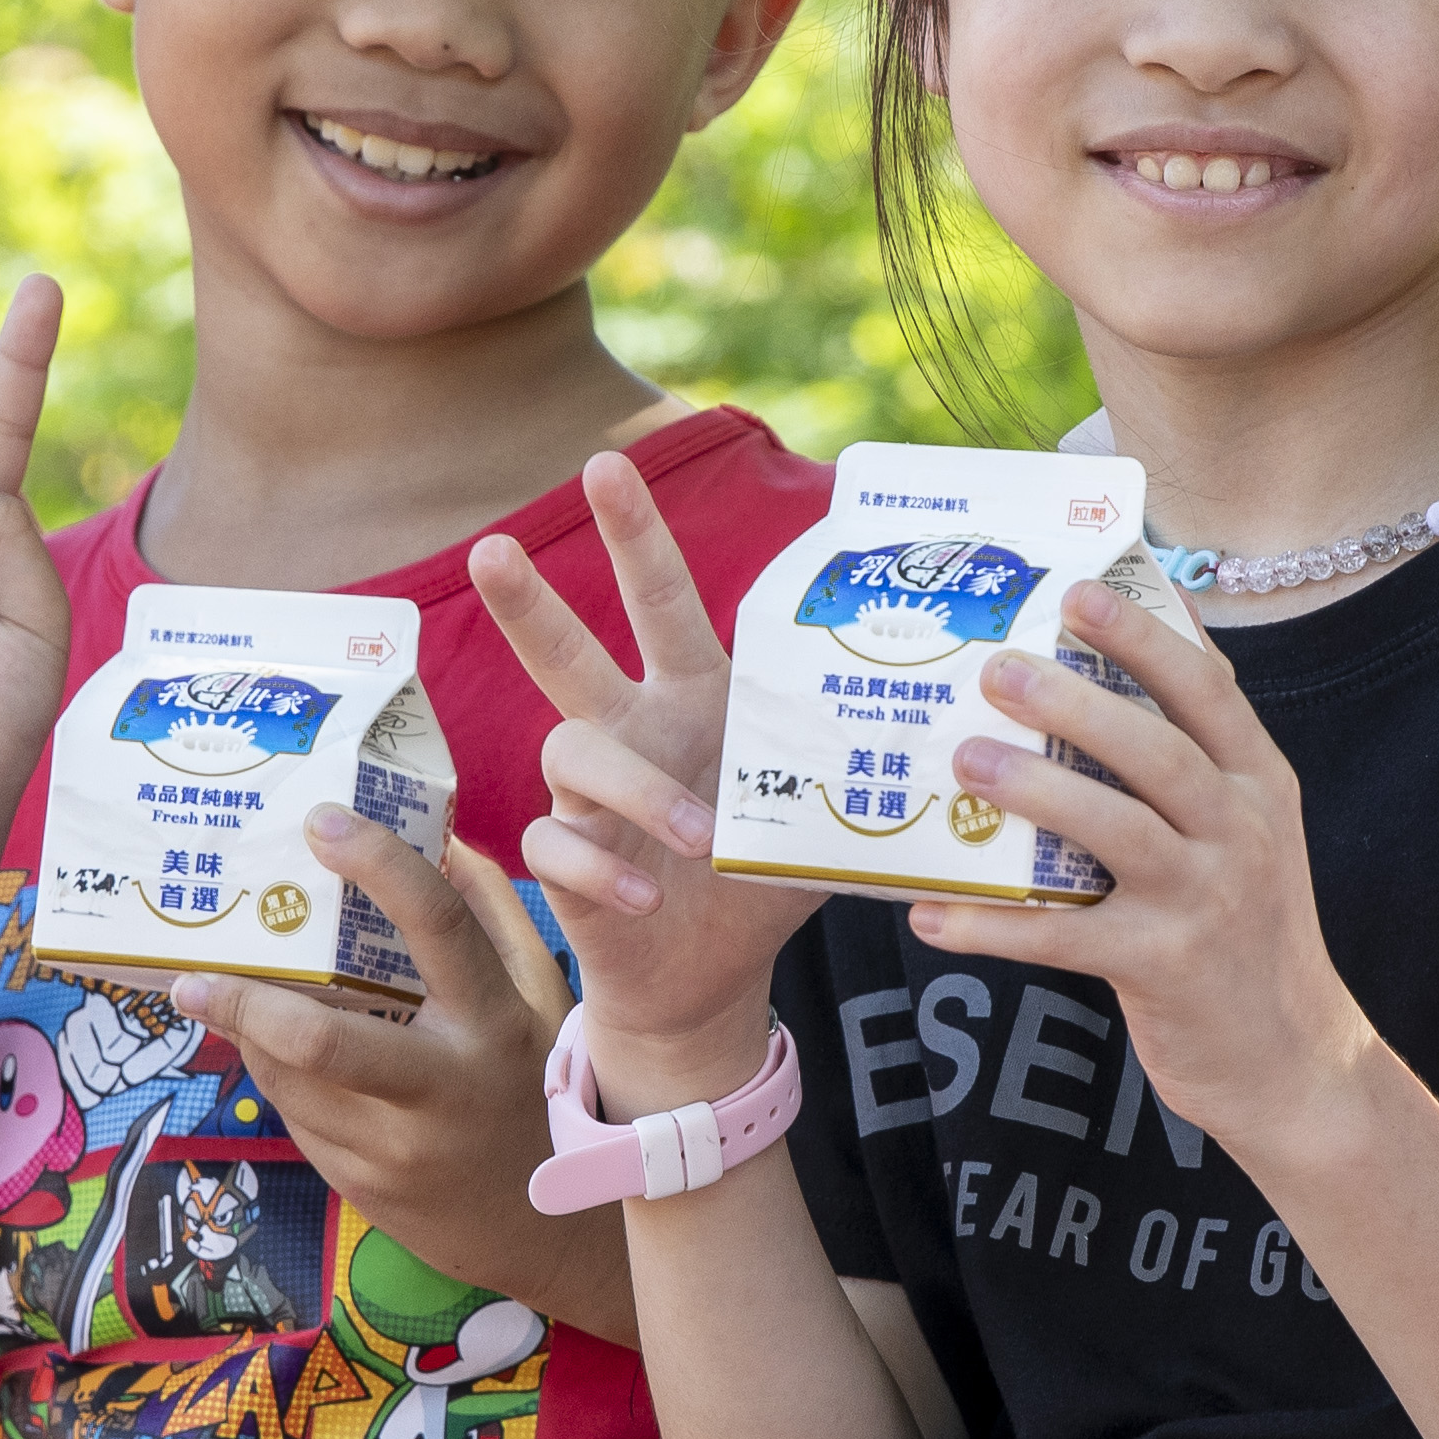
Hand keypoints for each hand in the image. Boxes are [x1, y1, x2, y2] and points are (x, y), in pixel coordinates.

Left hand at [174, 815, 595, 1312]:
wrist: (547, 1235)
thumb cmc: (540, 1090)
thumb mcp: (542, 1000)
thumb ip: (497, 917)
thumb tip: (445, 838)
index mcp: (493, 1020)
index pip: (436, 924)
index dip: (378, 864)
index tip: (321, 823)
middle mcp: (443, 1086)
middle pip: (322, 1037)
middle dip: (245, 999)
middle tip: (192, 975)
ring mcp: (397, 1146)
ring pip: (289, 1079)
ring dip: (247, 1033)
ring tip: (221, 997)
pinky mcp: (362, 1184)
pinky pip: (296, 1117)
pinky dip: (275, 1075)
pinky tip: (270, 1051)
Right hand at [469, 450, 820, 1110]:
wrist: (709, 973)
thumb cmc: (761, 876)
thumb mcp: (824, 817)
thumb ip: (860, 768)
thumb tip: (945, 729)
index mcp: (695, 698)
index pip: (662, 602)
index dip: (634, 536)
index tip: (606, 465)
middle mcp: (632, 730)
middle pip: (570, 652)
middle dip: (531, 601)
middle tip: (494, 547)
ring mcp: (590, 795)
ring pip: (575, 752)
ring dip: (639, 792)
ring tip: (700, 839)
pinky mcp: (567, 860)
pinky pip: (558, 844)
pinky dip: (599, 869)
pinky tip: (640, 898)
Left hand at [922, 583, 1367, 1167]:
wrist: (1292, 1060)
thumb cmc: (1246, 930)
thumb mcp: (1250, 830)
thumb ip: (1198, 753)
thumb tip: (1129, 650)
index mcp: (1260, 782)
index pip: (1208, 691)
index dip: (1144, 636)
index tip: (1079, 591)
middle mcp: (1243, 831)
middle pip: (1157, 750)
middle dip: (1075, 702)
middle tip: (996, 669)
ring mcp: (1208, 899)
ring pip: (1117, 830)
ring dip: (1035, 792)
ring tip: (965, 760)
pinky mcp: (1165, 966)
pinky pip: (1065, 938)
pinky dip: (994, 927)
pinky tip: (931, 913)